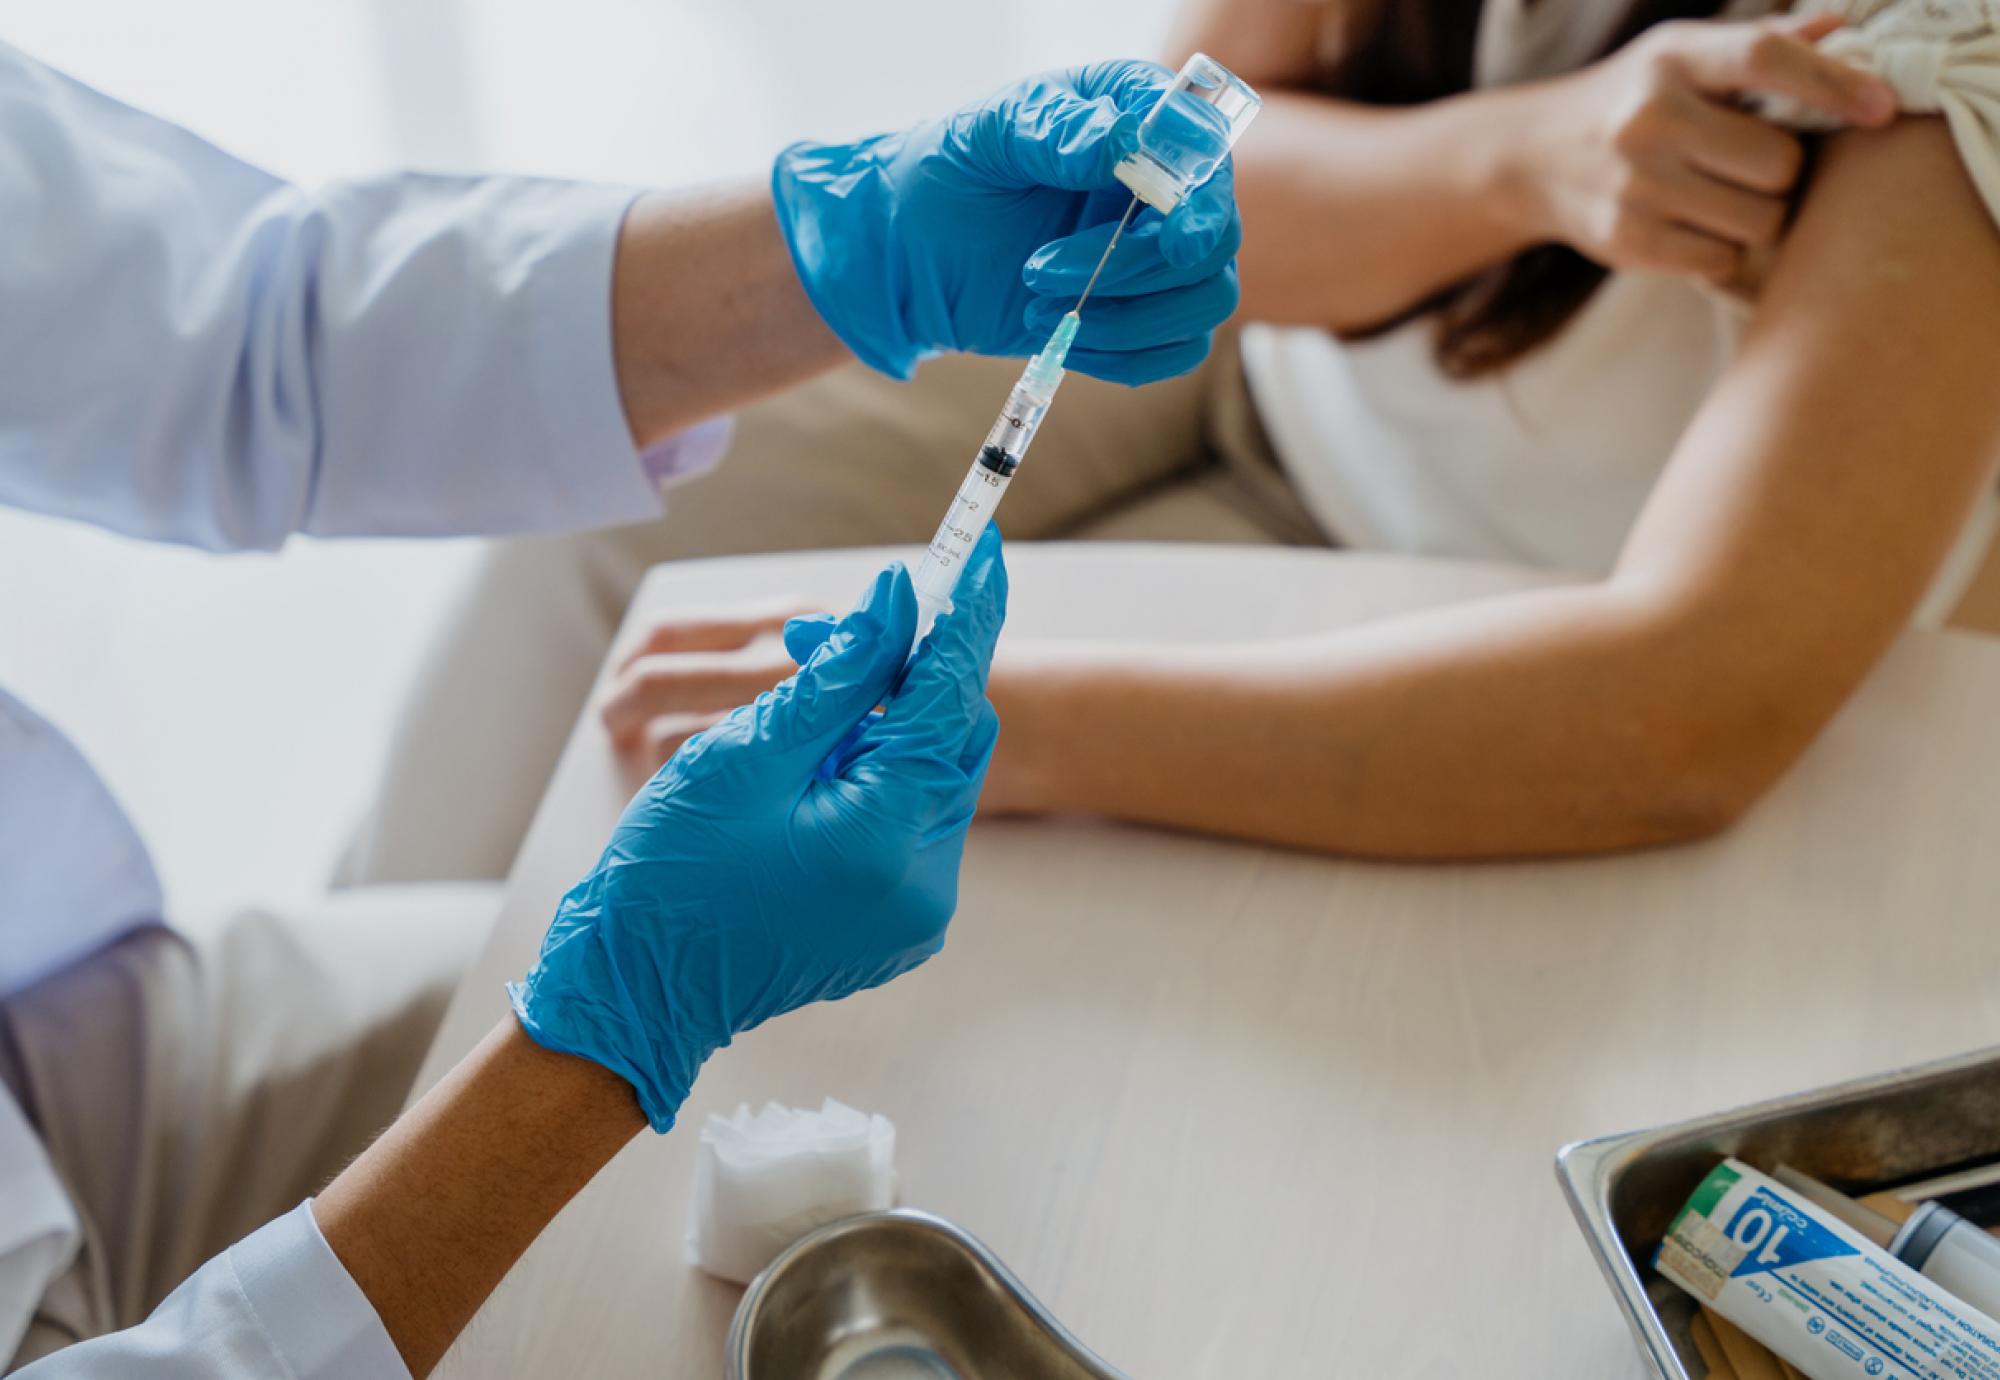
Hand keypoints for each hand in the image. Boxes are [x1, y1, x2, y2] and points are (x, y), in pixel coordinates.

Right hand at [510, 530, 1007, 1130]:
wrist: (638, 990)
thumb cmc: (670, 874)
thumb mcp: (747, 754)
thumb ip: (836, 675)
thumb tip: (896, 603)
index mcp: (887, 835)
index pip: (946, 698)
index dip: (962, 618)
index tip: (985, 552)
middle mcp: (923, 880)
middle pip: (949, 739)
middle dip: (908, 678)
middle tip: (849, 637)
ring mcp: (916, 910)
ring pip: (930, 779)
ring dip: (884, 732)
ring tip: (802, 727)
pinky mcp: (899, 923)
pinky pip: (909, 824)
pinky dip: (875, 783)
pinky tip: (814, 778)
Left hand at [772, 61, 1240, 385]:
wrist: (913, 248)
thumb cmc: (952, 172)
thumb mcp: (986, 135)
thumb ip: (1051, 129)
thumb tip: (1120, 143)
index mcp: (1140, 117)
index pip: (1207, 155)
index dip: (1205, 201)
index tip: (1175, 237)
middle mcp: (1167, 185)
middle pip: (1212, 242)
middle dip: (1131, 270)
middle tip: (1038, 271)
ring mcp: (1162, 253)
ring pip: (1204, 303)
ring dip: (1126, 321)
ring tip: (1038, 309)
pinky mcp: (1146, 313)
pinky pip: (1177, 350)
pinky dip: (1125, 358)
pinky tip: (1062, 341)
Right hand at [1514, 14, 1894, 284]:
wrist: (1534, 158)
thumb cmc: (1633, 100)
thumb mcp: (1682, 55)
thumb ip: (1761, 43)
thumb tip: (1844, 24)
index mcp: (1672, 58)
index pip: (1765, 58)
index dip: (1833, 82)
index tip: (1882, 108)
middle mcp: (1647, 117)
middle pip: (1777, 161)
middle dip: (1784, 171)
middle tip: (1758, 168)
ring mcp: (1633, 183)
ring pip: (1758, 218)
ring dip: (1760, 215)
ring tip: (1726, 199)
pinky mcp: (1625, 240)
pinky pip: (1721, 257)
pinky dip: (1723, 249)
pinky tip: (1696, 227)